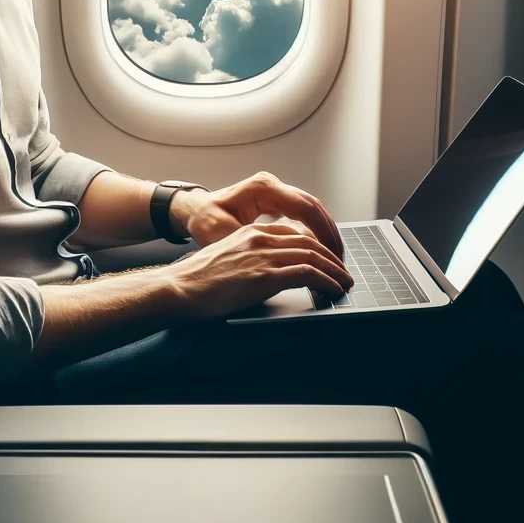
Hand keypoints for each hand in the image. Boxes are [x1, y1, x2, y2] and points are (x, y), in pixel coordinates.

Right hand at [161, 222, 353, 318]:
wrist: (179, 288)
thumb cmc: (196, 279)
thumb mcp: (225, 257)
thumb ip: (248, 257)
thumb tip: (266, 272)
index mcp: (250, 232)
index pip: (293, 233)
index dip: (316, 246)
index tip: (327, 259)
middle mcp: (259, 238)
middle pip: (308, 242)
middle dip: (331, 258)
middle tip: (343, 271)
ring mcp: (263, 256)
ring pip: (313, 256)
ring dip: (334, 271)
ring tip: (344, 282)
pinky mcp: (265, 276)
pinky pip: (307, 274)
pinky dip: (326, 281)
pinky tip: (333, 290)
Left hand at [169, 171, 342, 259]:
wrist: (193, 211)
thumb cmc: (204, 220)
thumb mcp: (225, 235)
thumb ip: (254, 245)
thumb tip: (280, 261)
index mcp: (263, 189)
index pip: (304, 206)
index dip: (322, 230)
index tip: (331, 252)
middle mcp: (273, 185)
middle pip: (313, 206)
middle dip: (329, 233)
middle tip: (340, 259)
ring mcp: (275, 191)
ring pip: (311, 209)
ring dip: (324, 231)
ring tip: (334, 257)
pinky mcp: (275, 200)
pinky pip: (302, 214)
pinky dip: (314, 230)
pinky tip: (320, 249)